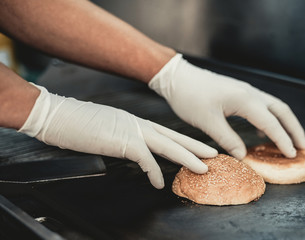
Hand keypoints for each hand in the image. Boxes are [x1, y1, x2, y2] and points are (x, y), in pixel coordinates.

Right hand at [19, 84, 217, 188]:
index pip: (167, 132)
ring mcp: (132, 131)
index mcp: (135, 121)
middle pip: (174, 137)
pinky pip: (145, 160)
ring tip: (203, 168)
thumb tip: (130, 148)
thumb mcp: (107, 128)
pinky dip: (154, 172)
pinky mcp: (122, 141)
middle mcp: (138, 124)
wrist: (57, 115)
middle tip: (214, 154)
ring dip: (188, 158)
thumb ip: (122, 136)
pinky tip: (159, 183)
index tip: (199, 146)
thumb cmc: (78, 123)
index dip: (185, 141)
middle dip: (196, 146)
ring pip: (168, 146)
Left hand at [149, 54, 304, 158]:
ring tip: (290, 140)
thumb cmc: (190, 98)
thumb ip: (228, 140)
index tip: (293, 155)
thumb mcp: (208, 122)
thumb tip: (243, 156)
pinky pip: (263, 105)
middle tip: (303, 147)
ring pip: (274, 106)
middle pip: (281, 110)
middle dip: (294, 129)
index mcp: (245, 100)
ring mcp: (246, 90)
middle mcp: (250, 93)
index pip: (271, 123)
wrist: (178, 77)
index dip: (283, 140)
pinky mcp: (240, 92)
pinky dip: (270, 118)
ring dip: (285, 123)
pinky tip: (263, 132)